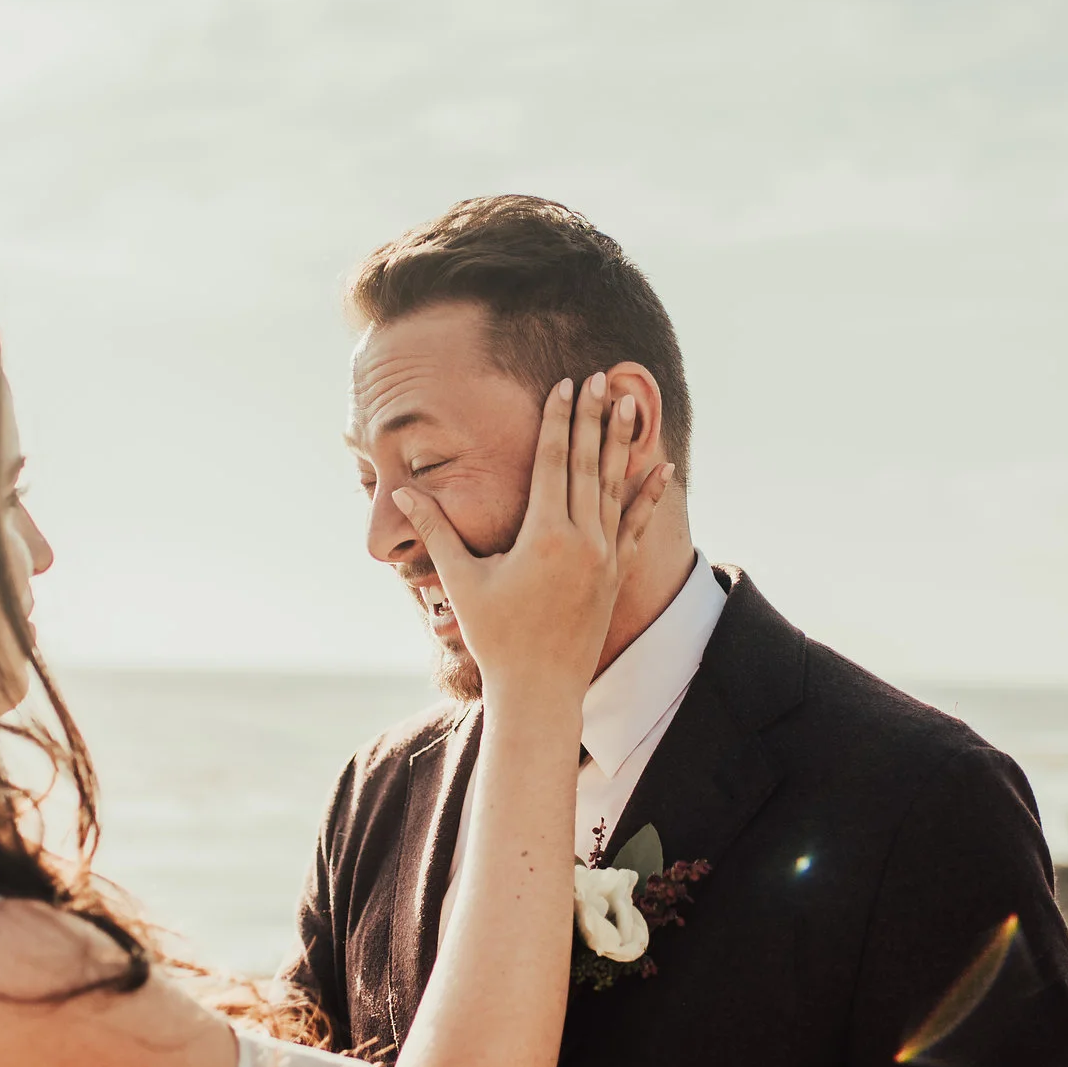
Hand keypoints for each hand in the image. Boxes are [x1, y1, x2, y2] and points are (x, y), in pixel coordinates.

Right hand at [391, 373, 673, 704]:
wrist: (540, 690)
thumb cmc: (496, 637)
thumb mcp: (461, 581)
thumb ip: (435, 532)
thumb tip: (402, 493)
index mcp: (545, 536)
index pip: (553, 462)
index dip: (559, 420)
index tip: (566, 385)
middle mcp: (583, 540)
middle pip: (589, 464)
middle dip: (595, 417)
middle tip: (603, 376)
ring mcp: (605, 557)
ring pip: (616, 487)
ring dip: (622, 442)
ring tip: (631, 403)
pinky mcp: (617, 574)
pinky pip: (639, 524)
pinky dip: (650, 494)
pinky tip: (664, 466)